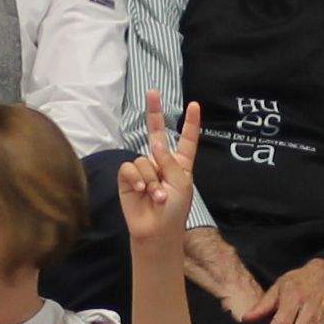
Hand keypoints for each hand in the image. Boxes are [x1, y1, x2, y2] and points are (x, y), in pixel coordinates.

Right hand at [115, 95, 203, 240]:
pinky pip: (130, 168)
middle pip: (156, 132)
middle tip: (151, 92)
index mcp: (180, 164)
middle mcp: (161, 163)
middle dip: (154, 112)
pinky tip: (142, 191)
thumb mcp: (180, 183)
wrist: (156, 231)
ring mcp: (144, 169)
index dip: (190, 123)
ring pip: (143, 159)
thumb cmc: (174, 210)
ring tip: (156, 196)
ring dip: (151, 179)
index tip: (194, 105)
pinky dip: (137, 179)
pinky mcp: (129, 178)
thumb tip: (154, 141)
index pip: (186, 139)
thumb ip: (169, 160)